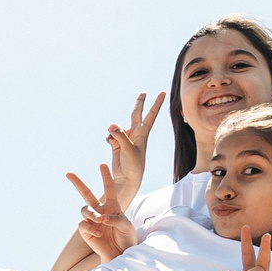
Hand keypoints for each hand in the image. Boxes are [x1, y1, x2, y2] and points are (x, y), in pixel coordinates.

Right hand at [66, 165, 136, 261]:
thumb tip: (101, 218)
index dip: (105, 176)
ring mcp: (92, 221)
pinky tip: (98, 233)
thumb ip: (116, 219)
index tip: (101, 164)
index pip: (109, 188)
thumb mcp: (127, 227)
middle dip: (78, 183)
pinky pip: (83, 224)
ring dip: (91, 213)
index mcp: (113, 207)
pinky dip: (90, 227)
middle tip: (69, 173)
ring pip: (84, 209)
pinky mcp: (86, 232)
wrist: (121, 254)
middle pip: (86, 194)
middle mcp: (100, 211)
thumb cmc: (126, 239)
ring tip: (98, 221)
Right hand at [104, 91, 163, 206]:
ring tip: (114, 141)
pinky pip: (110, 135)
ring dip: (113, 131)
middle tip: (144, 92)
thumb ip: (120, 135)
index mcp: (143, 133)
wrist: (127, 178)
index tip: (163, 93)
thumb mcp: (129, 149)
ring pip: (117, 127)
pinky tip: (110, 144)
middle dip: (139, 103)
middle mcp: (135, 133)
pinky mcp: (116, 143)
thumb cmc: (134, 165)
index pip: (150, 115)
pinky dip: (109, 138)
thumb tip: (111, 125)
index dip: (156, 103)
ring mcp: (125, 138)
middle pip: (136, 114)